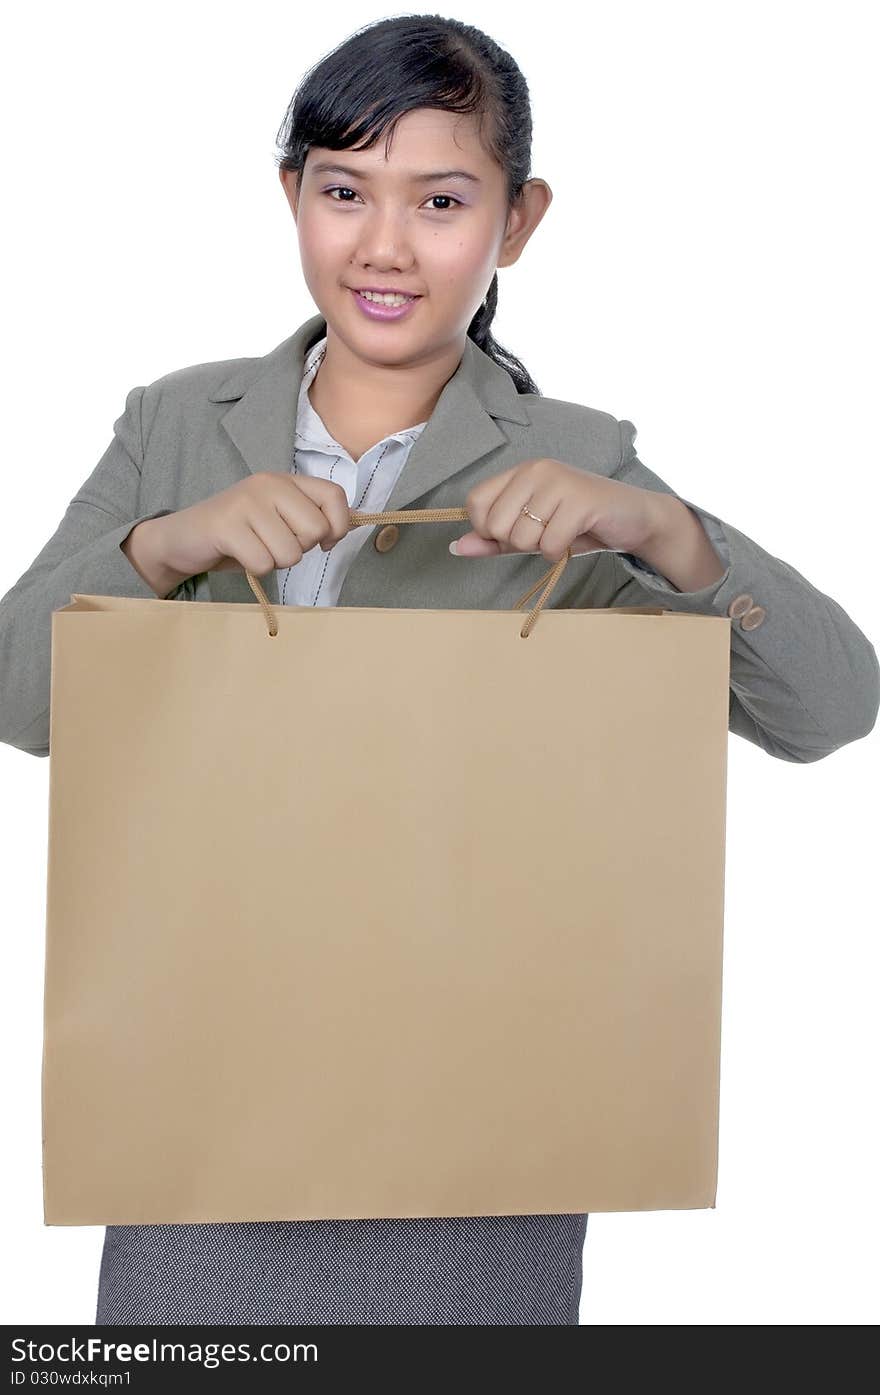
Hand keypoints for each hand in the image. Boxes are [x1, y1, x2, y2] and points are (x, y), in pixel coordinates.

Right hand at [151, 473, 352, 580]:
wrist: (183, 539)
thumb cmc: (238, 534)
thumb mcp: (279, 519)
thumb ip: (312, 517)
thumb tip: (353, 524)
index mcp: (284, 480)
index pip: (334, 495)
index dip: (339, 526)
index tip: (325, 542)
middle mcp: (268, 484)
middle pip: (316, 529)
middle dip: (300, 549)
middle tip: (274, 544)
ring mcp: (246, 503)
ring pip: (291, 552)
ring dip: (275, 562)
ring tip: (254, 548)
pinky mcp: (226, 526)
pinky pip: (263, 563)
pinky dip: (255, 570)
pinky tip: (240, 555)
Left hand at [451, 458, 664, 563]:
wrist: (633, 519)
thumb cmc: (580, 524)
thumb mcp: (532, 532)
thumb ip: (494, 540)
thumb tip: (456, 548)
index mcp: (520, 473)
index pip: (476, 502)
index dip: (487, 529)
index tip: (512, 533)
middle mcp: (536, 470)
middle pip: (496, 524)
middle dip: (517, 543)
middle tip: (544, 534)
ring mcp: (559, 482)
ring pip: (523, 537)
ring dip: (541, 548)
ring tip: (562, 534)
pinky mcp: (581, 500)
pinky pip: (550, 543)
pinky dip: (559, 553)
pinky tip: (573, 540)